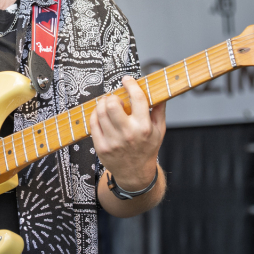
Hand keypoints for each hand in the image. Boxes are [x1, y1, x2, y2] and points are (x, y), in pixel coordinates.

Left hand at [90, 75, 165, 190]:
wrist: (135, 174)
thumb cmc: (147, 149)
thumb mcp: (160, 131)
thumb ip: (159, 110)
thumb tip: (159, 92)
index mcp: (144, 127)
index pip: (137, 99)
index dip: (131, 85)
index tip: (127, 79)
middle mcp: (129, 134)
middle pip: (113, 105)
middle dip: (113, 96)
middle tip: (115, 98)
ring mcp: (113, 141)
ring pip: (100, 112)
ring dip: (102, 104)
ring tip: (107, 105)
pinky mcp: (101, 147)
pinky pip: (93, 124)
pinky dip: (95, 115)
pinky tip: (101, 115)